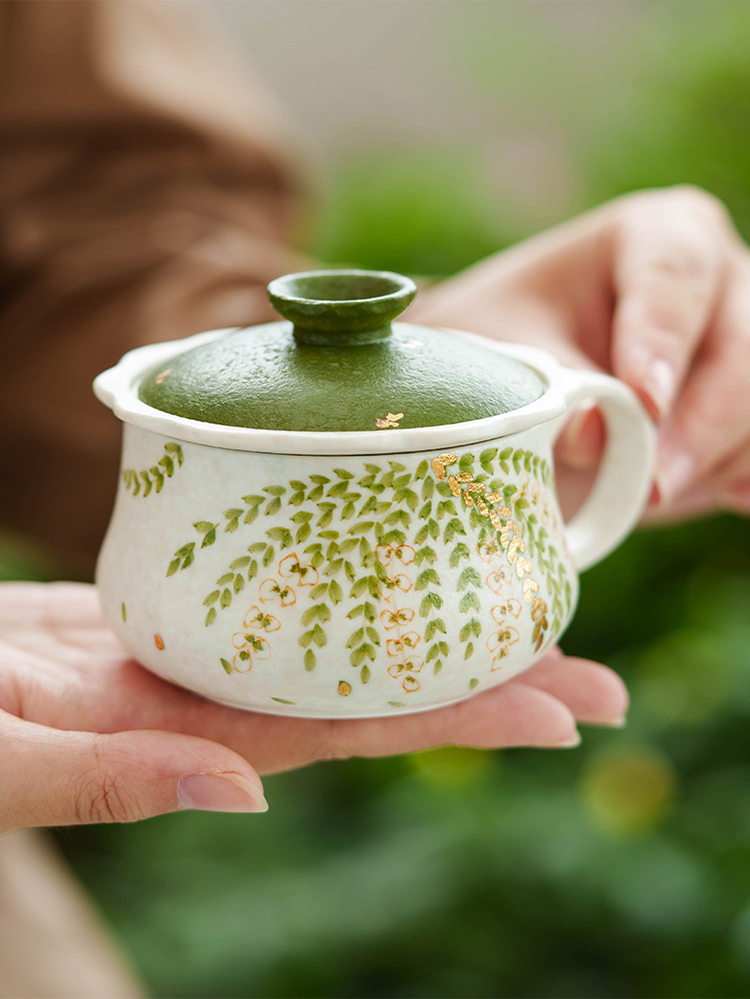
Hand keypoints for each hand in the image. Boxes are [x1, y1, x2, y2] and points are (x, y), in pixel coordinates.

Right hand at [0, 582, 626, 830]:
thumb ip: (103, 781)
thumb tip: (242, 794)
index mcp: (176, 734)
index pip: (348, 728)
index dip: (456, 719)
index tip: (559, 711)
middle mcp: (202, 699)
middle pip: (364, 689)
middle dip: (481, 682)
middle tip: (593, 673)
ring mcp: (185, 656)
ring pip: (326, 643)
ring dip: (421, 630)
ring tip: (517, 613)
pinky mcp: (157, 614)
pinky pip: (270, 602)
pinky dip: (337, 585)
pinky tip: (383, 568)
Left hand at [412, 185, 749, 520]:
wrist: (523, 379)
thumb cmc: (512, 343)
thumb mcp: (510, 358)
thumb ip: (552, 392)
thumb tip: (595, 434)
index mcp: (662, 236)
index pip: (676, 276)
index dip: (662, 340)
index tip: (644, 402)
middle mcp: (725, 280)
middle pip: (744, 350)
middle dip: (702, 425)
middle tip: (653, 486)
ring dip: (714, 461)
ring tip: (649, 498)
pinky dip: (739, 478)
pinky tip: (723, 497)